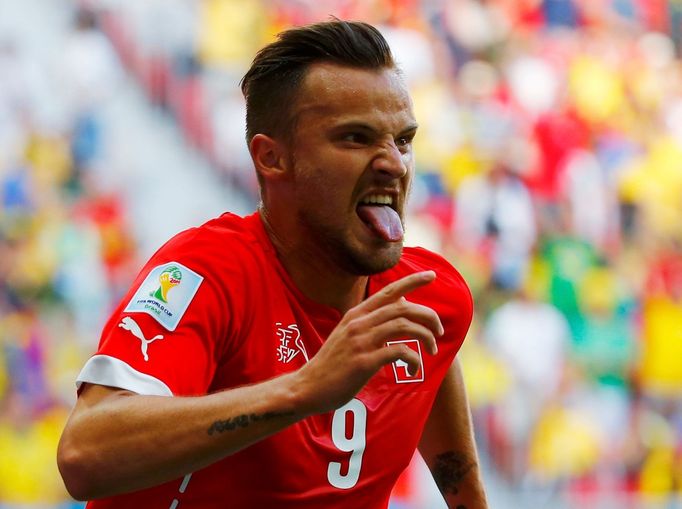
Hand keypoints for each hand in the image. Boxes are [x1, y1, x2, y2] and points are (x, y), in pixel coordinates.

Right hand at [295, 270, 443, 414]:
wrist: (307, 387)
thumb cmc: (332, 363)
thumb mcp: (348, 334)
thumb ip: (370, 321)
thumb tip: (399, 305)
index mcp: (356, 314)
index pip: (389, 291)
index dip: (412, 281)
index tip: (432, 275)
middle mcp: (359, 323)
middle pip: (403, 308)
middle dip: (428, 316)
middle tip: (439, 330)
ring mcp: (361, 342)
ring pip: (404, 326)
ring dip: (425, 336)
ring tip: (432, 349)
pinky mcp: (363, 362)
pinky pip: (399, 352)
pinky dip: (414, 358)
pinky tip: (415, 367)